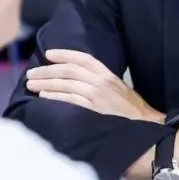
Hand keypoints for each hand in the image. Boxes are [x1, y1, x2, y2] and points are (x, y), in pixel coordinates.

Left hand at [25, 49, 163, 122]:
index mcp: (108, 75)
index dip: (65, 54)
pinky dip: (55, 97)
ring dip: (46, 83)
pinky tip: (44, 96)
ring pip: (67, 84)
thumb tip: (76, 80)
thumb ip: (100, 82)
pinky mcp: (95, 111)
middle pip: (70, 71)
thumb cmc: (131, 111)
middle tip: (31, 73)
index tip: (48, 53)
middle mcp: (102, 82)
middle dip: (47, 70)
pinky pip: (71, 100)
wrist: (146, 125)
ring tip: (31, 84)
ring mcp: (98, 96)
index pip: (84, 59)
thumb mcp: (118, 90)